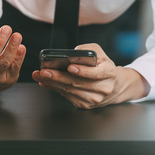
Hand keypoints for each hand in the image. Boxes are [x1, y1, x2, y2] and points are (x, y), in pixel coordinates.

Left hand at [32, 43, 149, 108]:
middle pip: (78, 83)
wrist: (114, 86)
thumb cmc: (104, 67)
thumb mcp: (101, 54)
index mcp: (109, 73)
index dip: (83, 71)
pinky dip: (55, 89)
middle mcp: (103, 88)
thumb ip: (89, 49)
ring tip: (41, 75)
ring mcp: (94, 99)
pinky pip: (67, 96)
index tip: (70, 67)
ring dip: (53, 83)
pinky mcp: (86, 105)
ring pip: (70, 91)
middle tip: (44, 71)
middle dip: (58, 77)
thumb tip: (73, 52)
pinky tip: (46, 83)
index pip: (96, 73)